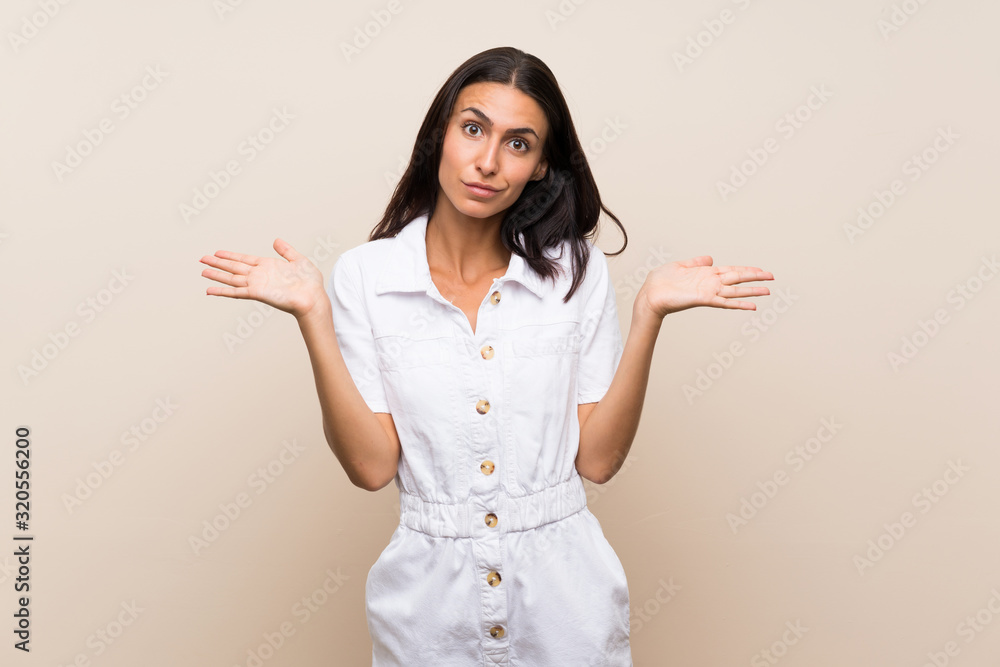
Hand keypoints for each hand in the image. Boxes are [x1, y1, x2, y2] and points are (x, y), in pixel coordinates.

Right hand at [199, 238, 326, 318]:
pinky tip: (210, 290)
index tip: (218, 253)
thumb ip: (286, 250)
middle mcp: (260, 275)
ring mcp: (257, 284)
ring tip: (202, 271)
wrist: (313, 297)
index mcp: (268, 266)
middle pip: (234, 268)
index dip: (230, 256)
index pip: (244, 259)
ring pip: (232, 278)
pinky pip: (236, 292)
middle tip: (202, 259)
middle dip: (218, 264)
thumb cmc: (310, 283)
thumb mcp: (299, 260)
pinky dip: (222, 291)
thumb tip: (276, 240)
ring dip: (216, 275)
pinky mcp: (257, 293)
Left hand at [635, 255, 772, 319]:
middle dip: (755, 277)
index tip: (761, 269)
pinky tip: (752, 306)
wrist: (650, 294)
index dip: (746, 269)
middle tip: (772, 278)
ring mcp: (709, 291)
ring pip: (735, 290)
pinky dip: (739, 304)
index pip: (731, 270)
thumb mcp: (680, 265)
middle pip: (738, 278)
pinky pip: (725, 302)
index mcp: (706, 273)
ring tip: (768, 291)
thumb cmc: (661, 282)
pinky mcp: (704, 299)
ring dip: (752, 291)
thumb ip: (696, 262)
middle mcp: (710, 282)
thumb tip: (710, 258)